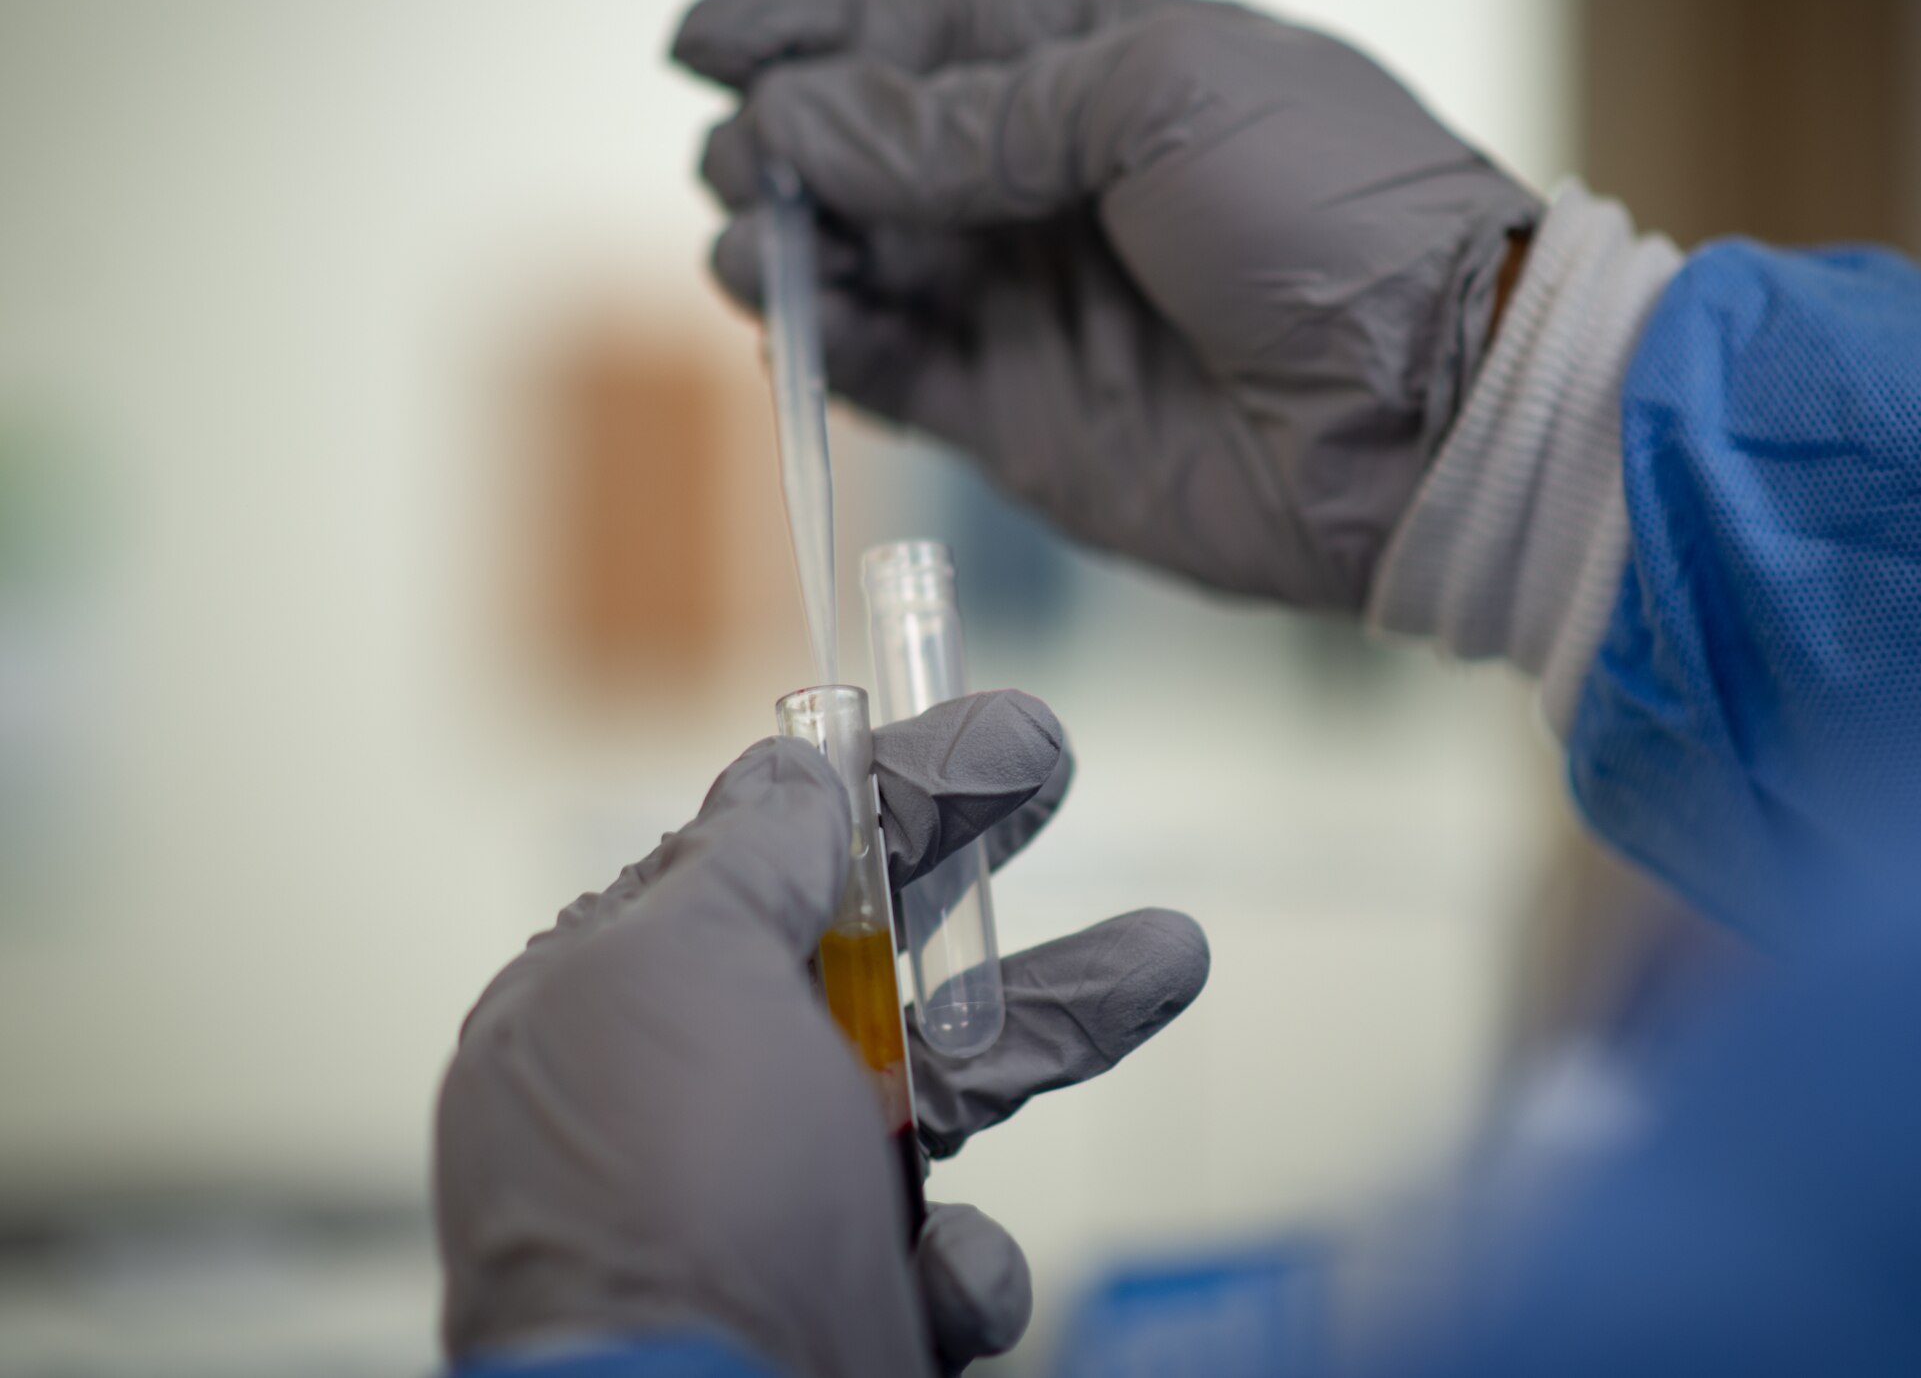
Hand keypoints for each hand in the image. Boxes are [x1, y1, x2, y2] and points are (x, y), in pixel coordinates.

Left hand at [434, 690, 1208, 1376]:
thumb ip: (751, 855)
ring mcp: (783, 1201)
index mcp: (635, 998)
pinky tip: (950, 1275)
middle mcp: (708, 1090)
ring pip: (948, 1080)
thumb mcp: (692, 973)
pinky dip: (966, 1266)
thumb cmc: (679, 1192)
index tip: (994, 730)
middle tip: (1052, 760)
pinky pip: (946, 1253)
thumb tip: (794, 762)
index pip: (774, 852)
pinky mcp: (851, 1304)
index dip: (885, 781)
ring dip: (1060, 1016)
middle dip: (967, 851)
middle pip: (867, 941)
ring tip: (1172, 955)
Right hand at [673, 0, 1539, 608]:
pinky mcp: (1022, 419)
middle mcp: (1060, 183)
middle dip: (787, 143)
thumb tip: (798, 117)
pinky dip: (827, 346)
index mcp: (1107, 66)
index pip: (925, 33)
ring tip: (745, 240)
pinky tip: (782, 319)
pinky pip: (895, 372)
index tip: (696, 40)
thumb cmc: (1330, 215)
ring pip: (870, 263)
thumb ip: (968, 116)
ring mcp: (1037, 305)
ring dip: (790, 246)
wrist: (1427, 415)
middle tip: (732, 157)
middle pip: (878, 149)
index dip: (807, 29)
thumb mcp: (1154, 98)